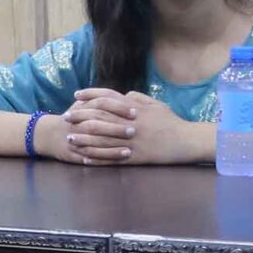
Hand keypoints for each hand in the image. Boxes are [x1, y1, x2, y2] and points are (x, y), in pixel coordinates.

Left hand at [60, 87, 209, 165]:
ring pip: (102, 139)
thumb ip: (138, 98)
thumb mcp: (156, 105)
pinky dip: (98, 158)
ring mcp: (132, 141)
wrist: (186, 141)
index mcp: (135, 109)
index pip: (108, 98)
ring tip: (70, 138)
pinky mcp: (135, 157)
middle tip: (66, 116)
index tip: (76, 95)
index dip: (90, 95)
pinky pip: (112, 158)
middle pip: (100, 118)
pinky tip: (85, 158)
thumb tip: (124, 94)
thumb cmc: (172, 122)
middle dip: (81, 117)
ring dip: (84, 139)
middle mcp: (131, 124)